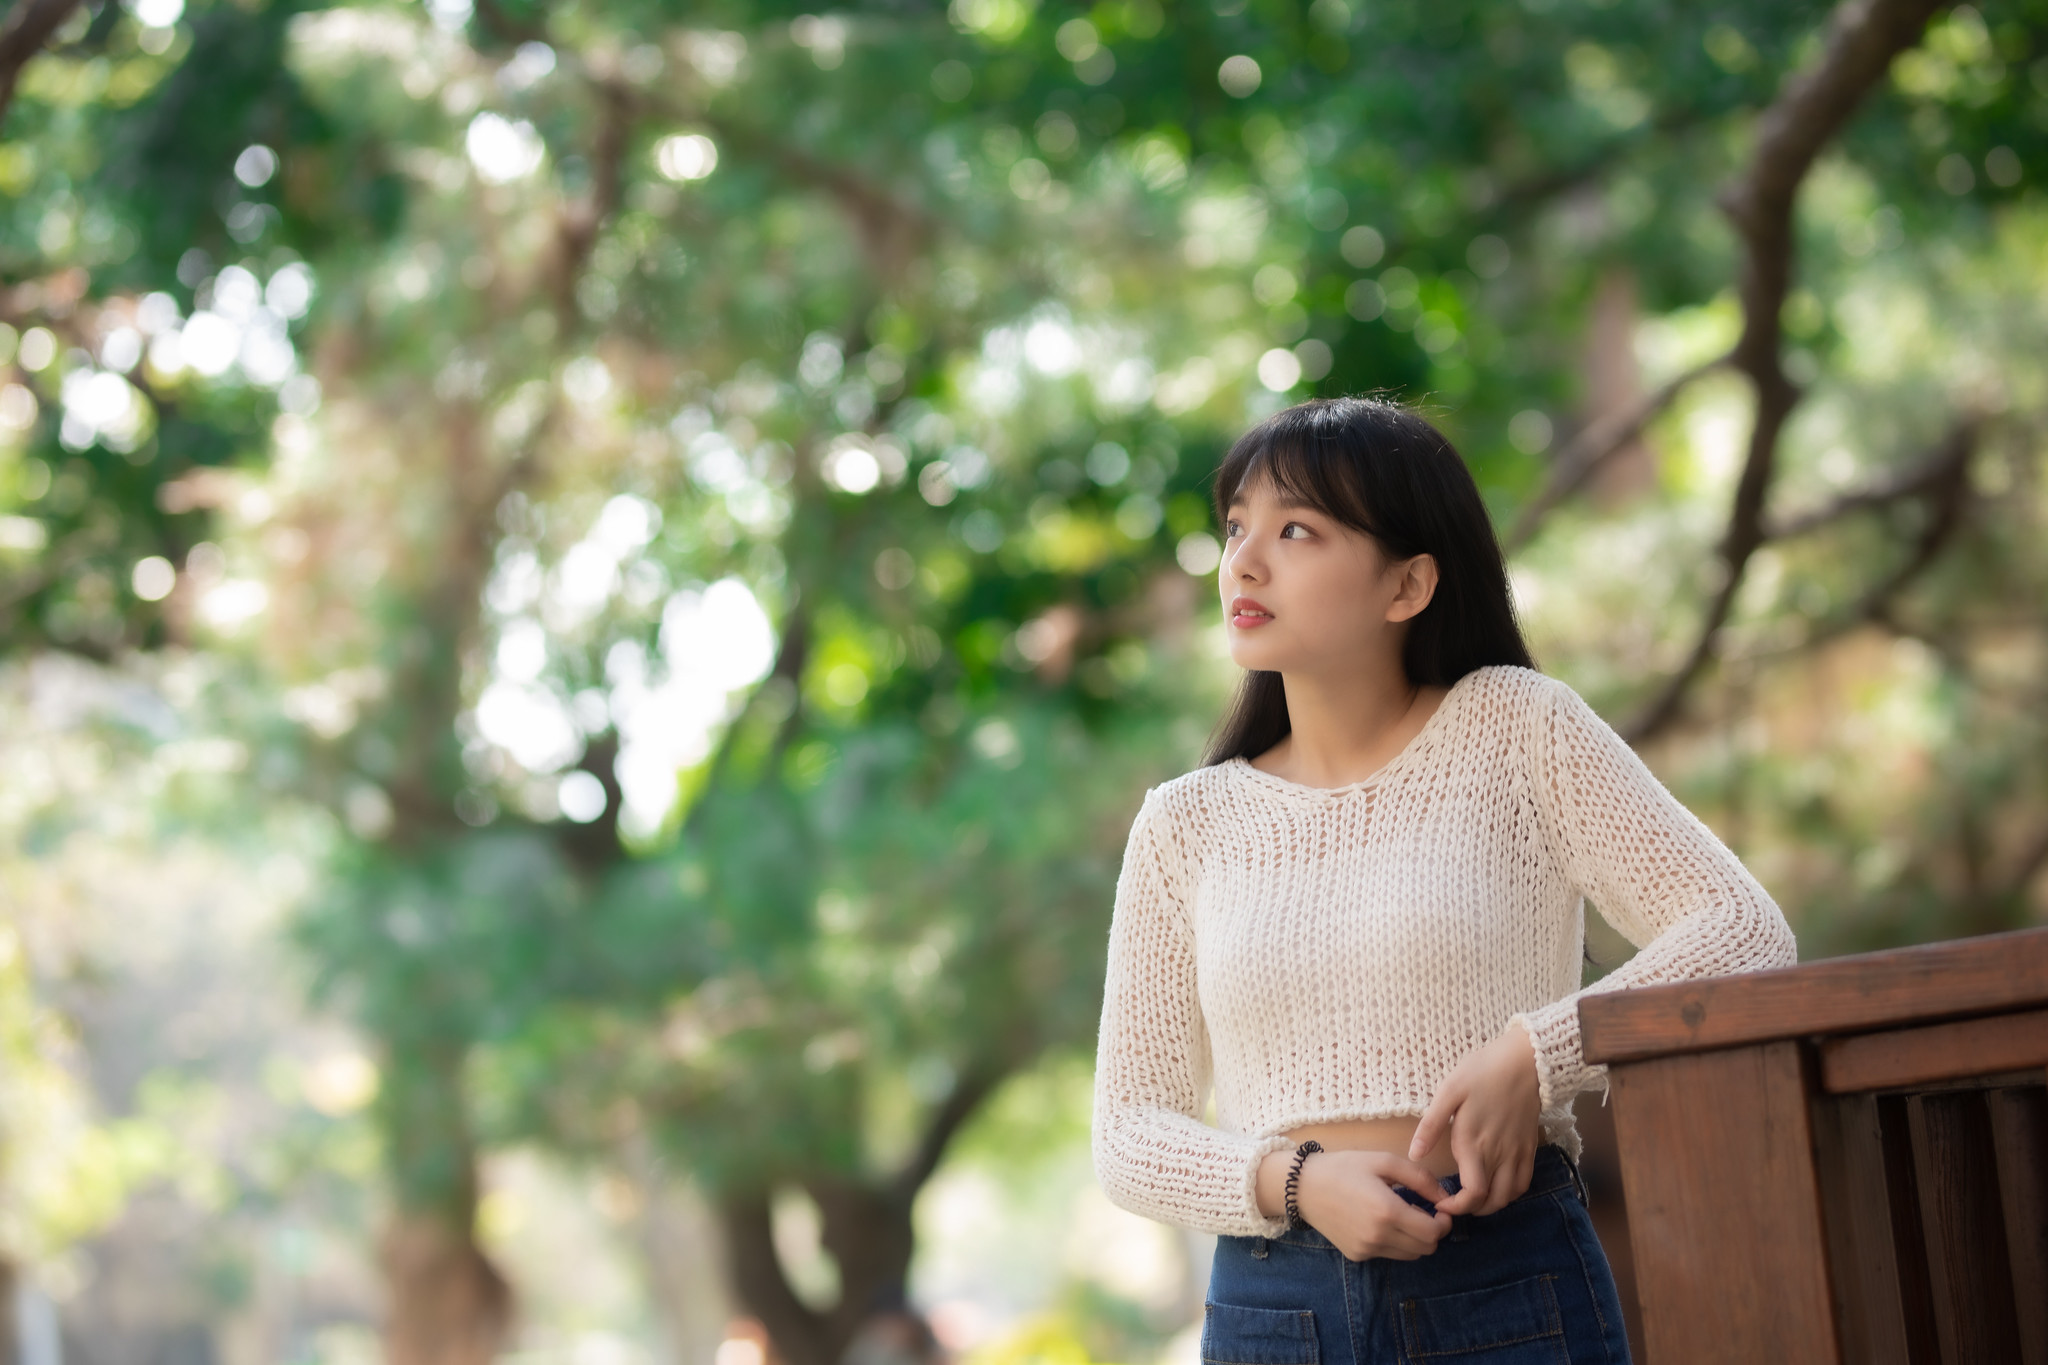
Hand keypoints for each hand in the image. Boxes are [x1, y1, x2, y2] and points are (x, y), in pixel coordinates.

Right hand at [1256, 1146, 1451, 1261]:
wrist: (1302, 1186)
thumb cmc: (1344, 1167)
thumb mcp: (1383, 1161)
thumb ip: (1420, 1178)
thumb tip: (1446, 1198)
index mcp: (1388, 1211)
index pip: (1433, 1233)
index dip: (1444, 1222)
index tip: (1439, 1209)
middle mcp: (1379, 1236)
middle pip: (1426, 1248)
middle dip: (1432, 1231)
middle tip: (1423, 1211)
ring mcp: (1367, 1249)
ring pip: (1410, 1255)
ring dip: (1415, 1239)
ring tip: (1402, 1216)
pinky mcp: (1357, 1255)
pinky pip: (1389, 1254)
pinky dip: (1394, 1242)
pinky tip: (1380, 1222)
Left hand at [1408, 1020, 1541, 1216]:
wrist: (1526, 1061)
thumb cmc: (1482, 1072)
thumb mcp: (1449, 1092)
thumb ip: (1431, 1126)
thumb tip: (1414, 1154)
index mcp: (1474, 1143)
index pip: (1471, 1194)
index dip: (1457, 1208)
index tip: (1443, 1206)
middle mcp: (1498, 1154)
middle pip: (1490, 1202)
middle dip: (1471, 1211)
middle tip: (1454, 1204)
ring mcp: (1517, 1153)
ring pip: (1509, 1197)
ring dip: (1492, 1205)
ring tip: (1474, 1199)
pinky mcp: (1529, 1147)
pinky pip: (1524, 1183)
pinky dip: (1511, 1193)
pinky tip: (1498, 1187)